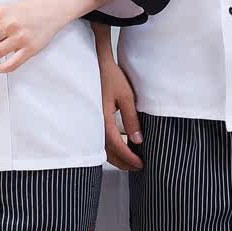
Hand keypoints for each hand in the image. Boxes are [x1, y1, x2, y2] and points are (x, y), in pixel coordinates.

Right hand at [95, 42, 143, 170]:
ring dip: (117, 157)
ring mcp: (91, 122)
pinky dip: (111, 148)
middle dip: (123, 162)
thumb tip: (138, 140)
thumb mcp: (126, 96)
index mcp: (103, 118)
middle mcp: (94, 123)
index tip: (140, 164)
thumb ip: (131, 118)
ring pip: (103, 148)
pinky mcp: (92, 119)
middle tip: (138, 167)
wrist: (95, 64)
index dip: (129, 157)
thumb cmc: (110, 76)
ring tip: (132, 160)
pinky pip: (100, 139)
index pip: (116, 145)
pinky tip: (121, 146)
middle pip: (107, 152)